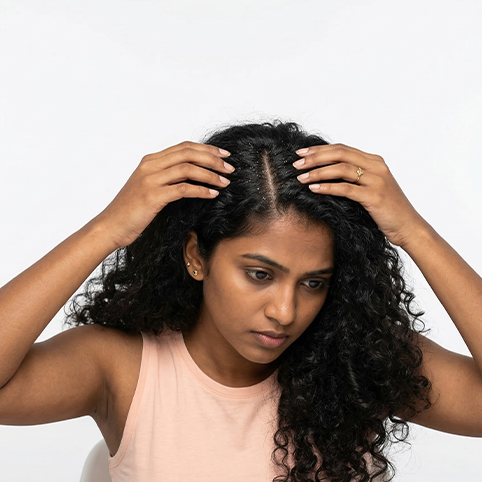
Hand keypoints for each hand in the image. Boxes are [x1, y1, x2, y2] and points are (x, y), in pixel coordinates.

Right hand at [94, 141, 233, 248]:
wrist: (110, 226)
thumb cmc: (131, 211)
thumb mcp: (149, 188)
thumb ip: (166, 178)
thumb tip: (193, 176)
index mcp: (150, 161)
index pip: (184, 147)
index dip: (206, 149)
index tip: (224, 154)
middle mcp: (150, 166)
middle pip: (189, 153)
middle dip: (213, 158)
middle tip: (230, 168)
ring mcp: (150, 180)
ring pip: (188, 168)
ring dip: (211, 174)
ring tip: (225, 182)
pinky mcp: (152, 196)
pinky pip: (183, 188)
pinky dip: (201, 190)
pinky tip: (213, 195)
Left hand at [293, 144, 426, 247]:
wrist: (408, 227)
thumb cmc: (387, 210)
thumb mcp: (370, 188)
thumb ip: (354, 177)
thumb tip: (326, 174)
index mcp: (375, 161)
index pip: (342, 149)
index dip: (320, 149)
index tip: (301, 153)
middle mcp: (377, 167)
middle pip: (340, 154)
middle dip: (315, 158)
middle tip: (296, 164)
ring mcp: (376, 180)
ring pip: (341, 169)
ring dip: (318, 172)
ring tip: (301, 178)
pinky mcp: (374, 196)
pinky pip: (346, 189)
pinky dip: (327, 187)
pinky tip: (313, 189)